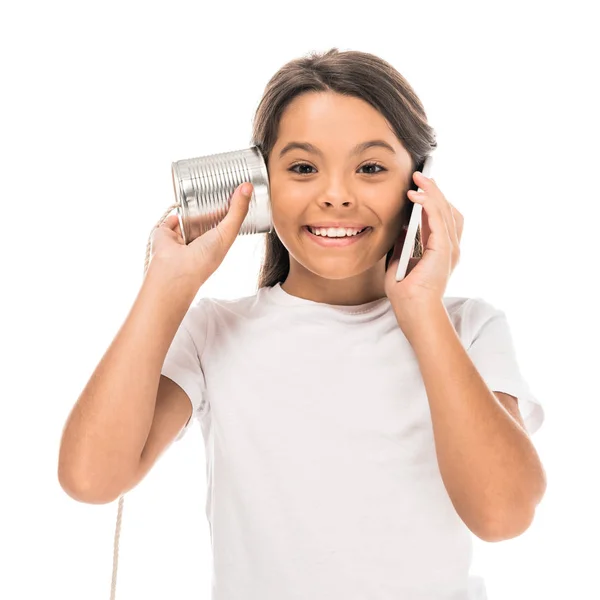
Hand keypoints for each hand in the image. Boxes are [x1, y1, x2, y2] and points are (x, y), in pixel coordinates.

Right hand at [149, 182, 253, 283]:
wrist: (175, 270)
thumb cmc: (205, 258)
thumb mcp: (227, 232)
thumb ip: (237, 211)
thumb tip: (248, 187)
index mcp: (216, 243)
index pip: (225, 223)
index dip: (230, 209)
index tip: (235, 192)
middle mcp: (200, 241)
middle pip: (206, 217)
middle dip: (210, 205)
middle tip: (217, 185)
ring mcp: (182, 237)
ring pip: (188, 217)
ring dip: (192, 207)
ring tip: (199, 188)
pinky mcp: (165, 233)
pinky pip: (171, 219)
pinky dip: (174, 214)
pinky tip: (181, 204)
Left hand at [384, 171, 463, 309]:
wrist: (413, 311)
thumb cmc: (405, 292)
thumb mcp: (400, 259)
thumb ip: (403, 241)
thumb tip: (400, 223)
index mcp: (442, 249)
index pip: (442, 216)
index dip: (434, 198)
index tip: (421, 184)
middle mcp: (450, 247)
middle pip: (446, 209)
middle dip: (434, 190)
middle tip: (420, 174)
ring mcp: (450, 248)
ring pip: (445, 210)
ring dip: (432, 192)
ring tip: (419, 179)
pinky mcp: (444, 250)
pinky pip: (439, 220)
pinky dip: (429, 204)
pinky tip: (417, 195)